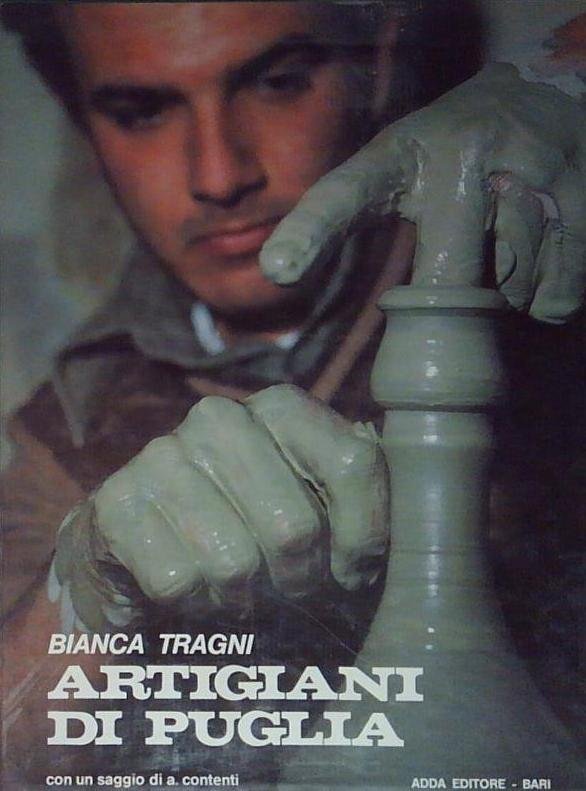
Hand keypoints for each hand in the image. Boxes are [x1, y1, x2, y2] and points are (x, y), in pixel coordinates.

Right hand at [51, 386, 388, 631]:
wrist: (151, 541)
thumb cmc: (252, 522)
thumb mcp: (315, 496)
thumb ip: (359, 490)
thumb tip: (416, 509)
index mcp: (278, 407)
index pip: (352, 465)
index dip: (365, 537)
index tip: (353, 572)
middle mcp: (219, 419)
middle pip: (295, 528)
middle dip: (302, 580)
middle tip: (292, 589)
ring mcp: (162, 456)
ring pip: (235, 562)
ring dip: (245, 598)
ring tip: (240, 590)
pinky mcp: (118, 503)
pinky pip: (179, 581)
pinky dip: (194, 605)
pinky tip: (195, 589)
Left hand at [261, 64, 585, 322]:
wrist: (541, 100)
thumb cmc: (451, 154)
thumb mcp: (394, 167)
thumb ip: (345, 217)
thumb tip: (277, 271)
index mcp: (401, 151)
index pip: (345, 195)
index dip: (311, 233)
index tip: (280, 270)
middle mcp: (465, 153)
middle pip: (453, 280)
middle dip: (459, 292)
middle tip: (467, 261)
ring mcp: (531, 169)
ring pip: (513, 288)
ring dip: (508, 290)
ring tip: (507, 244)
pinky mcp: (583, 195)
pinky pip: (559, 292)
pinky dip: (549, 295)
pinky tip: (542, 257)